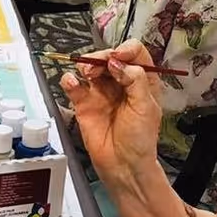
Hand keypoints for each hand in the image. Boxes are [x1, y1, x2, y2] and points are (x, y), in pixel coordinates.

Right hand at [61, 40, 162, 187]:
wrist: (123, 166)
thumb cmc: (140, 141)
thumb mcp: (147, 107)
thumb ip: (135, 80)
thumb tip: (118, 63)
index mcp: (142, 81)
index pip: (135, 53)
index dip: (126, 50)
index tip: (118, 56)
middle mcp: (121, 83)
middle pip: (110, 56)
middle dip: (103, 56)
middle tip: (100, 65)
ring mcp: (102, 92)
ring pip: (91, 66)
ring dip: (87, 64)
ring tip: (88, 73)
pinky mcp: (85, 103)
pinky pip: (74, 86)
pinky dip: (70, 80)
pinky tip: (71, 81)